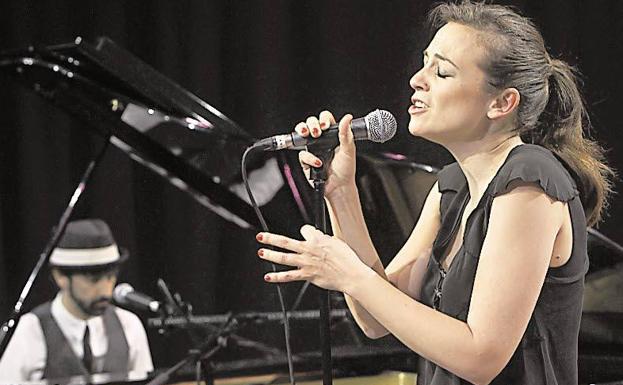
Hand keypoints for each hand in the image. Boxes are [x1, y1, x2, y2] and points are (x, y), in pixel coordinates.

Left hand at [256, 225, 371, 292]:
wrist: (351, 275)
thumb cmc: (347, 259)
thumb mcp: (336, 242)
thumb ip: (323, 239)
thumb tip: (316, 236)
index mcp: (317, 239)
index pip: (304, 230)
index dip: (306, 231)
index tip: (307, 234)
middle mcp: (309, 250)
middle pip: (286, 242)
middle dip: (271, 239)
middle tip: (260, 236)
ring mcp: (306, 263)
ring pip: (284, 258)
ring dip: (270, 255)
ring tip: (261, 253)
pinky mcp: (307, 275)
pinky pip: (289, 276)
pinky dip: (277, 277)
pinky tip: (269, 277)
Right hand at [295, 111, 355, 197]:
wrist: (339, 186)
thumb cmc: (346, 169)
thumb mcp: (349, 150)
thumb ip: (346, 133)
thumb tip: (348, 118)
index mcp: (332, 135)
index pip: (324, 119)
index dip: (323, 119)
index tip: (326, 126)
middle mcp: (321, 140)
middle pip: (310, 123)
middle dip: (311, 123)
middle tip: (317, 132)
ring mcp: (312, 149)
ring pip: (301, 134)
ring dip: (302, 131)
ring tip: (307, 135)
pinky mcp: (306, 160)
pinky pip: (302, 154)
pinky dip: (309, 158)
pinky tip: (318, 162)